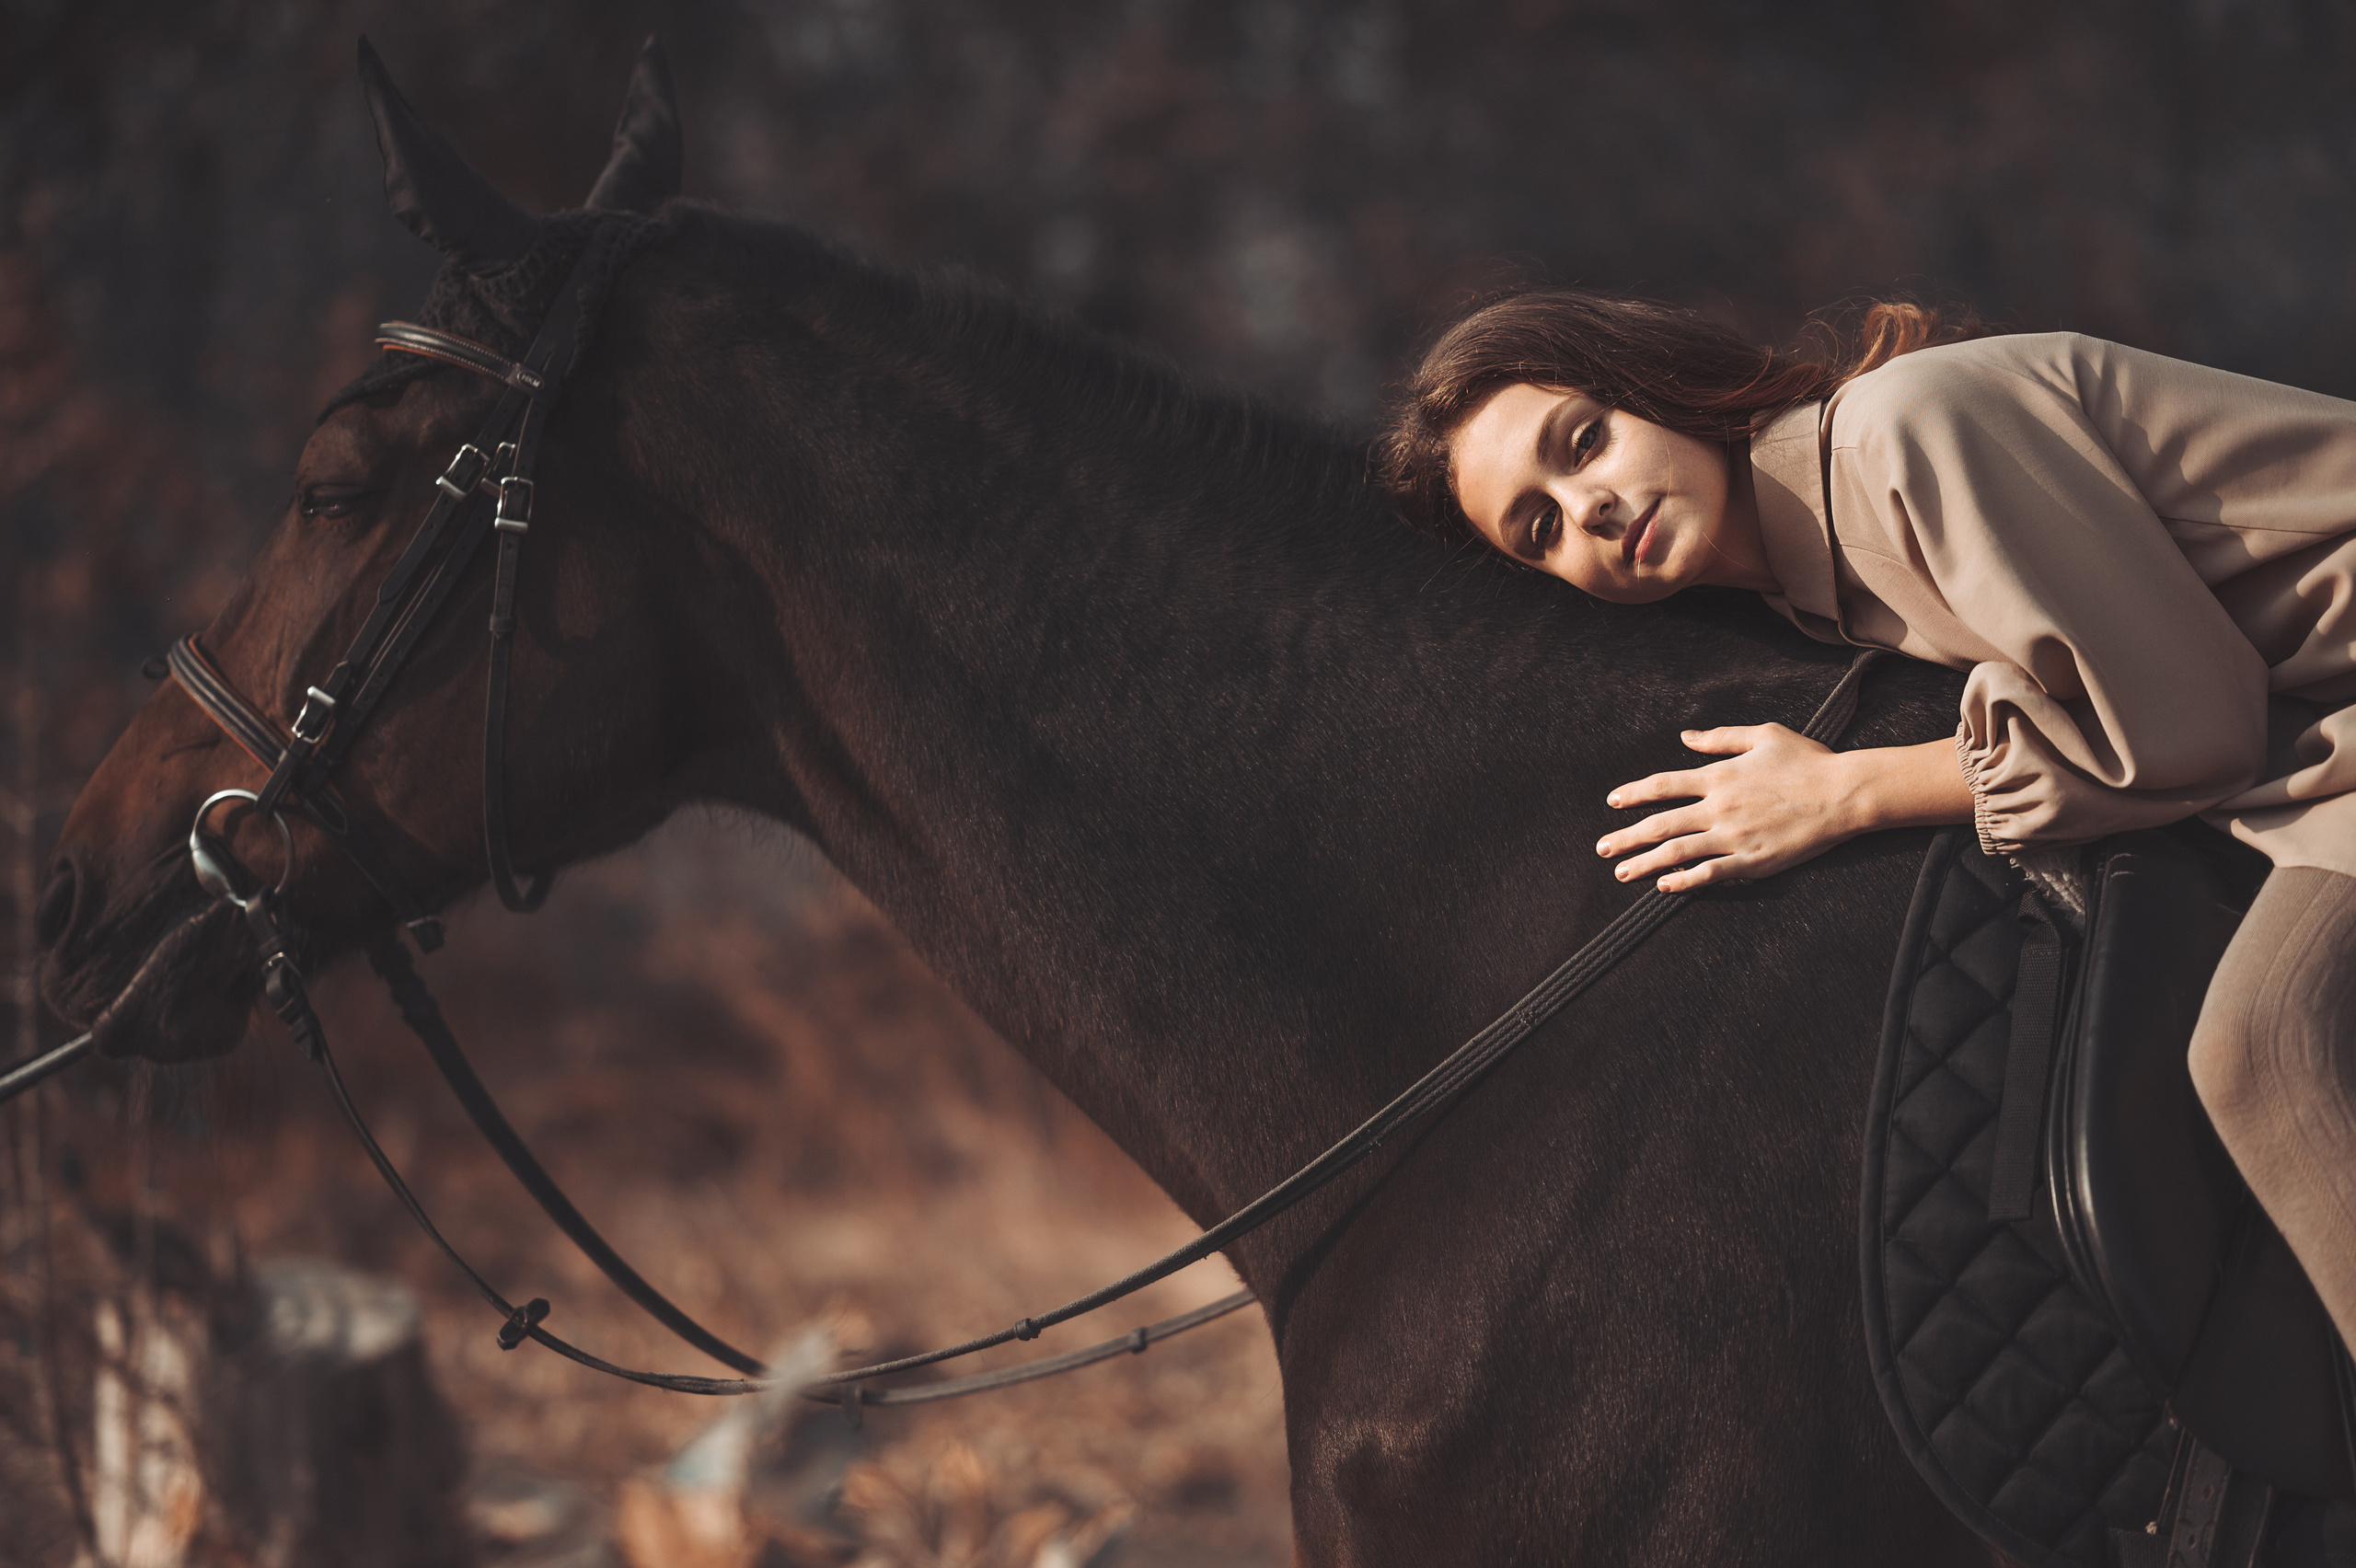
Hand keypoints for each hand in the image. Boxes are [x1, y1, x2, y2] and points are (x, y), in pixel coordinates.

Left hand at [1597, 724, 1863, 892]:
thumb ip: (1720, 739)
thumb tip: (1685, 737)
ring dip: (1645, 863)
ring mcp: (1734, 837)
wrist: (1844, 793)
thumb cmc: (1807, 761)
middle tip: (1602, 848)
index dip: (1634, 793)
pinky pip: (1710, 874)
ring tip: (1622, 872)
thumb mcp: (1763, 735)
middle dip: (1627, 836)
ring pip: (1678, 852)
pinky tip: (1665, 886)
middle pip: (1661, 824)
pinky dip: (1684, 881)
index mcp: (1719, 777)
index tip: (1613, 801)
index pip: (1663, 786)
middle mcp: (1720, 807)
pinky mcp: (1752, 861)